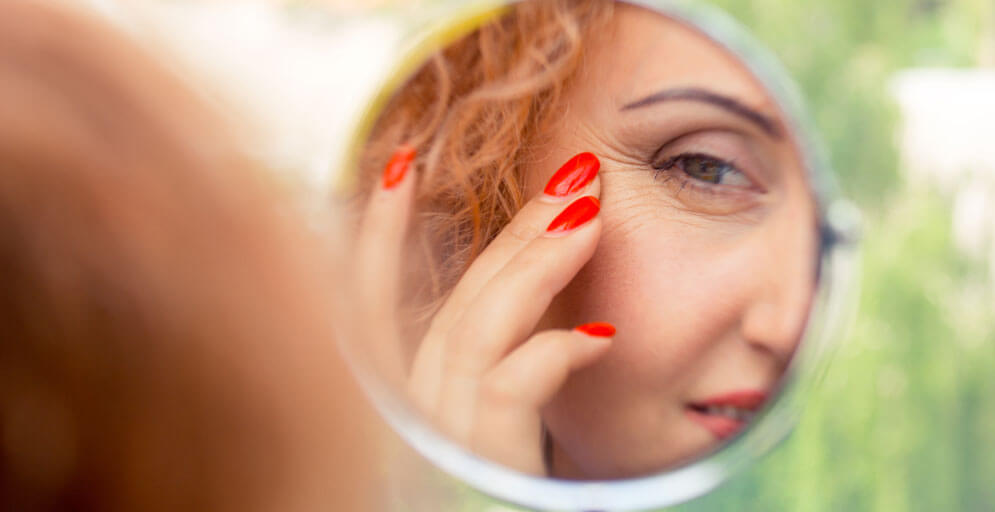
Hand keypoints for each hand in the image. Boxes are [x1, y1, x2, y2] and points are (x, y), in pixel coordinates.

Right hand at [351, 147, 614, 474]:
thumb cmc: (500, 493)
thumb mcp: (485, 421)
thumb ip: (488, 361)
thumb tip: (536, 295)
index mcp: (405, 398)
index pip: (371, 302)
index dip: (380, 232)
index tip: (399, 161)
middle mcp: (407, 412)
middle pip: (451, 302)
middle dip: (511, 232)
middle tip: (573, 178)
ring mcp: (436, 435)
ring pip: (476, 328)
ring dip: (534, 264)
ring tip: (588, 217)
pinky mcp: (477, 458)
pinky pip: (507, 388)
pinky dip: (552, 353)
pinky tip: (599, 333)